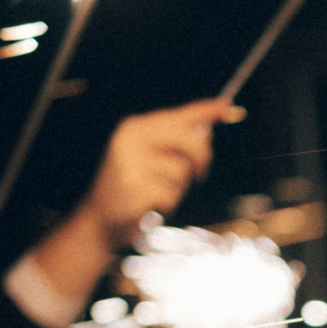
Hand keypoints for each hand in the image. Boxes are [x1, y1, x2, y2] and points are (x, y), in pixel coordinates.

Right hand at [84, 96, 242, 244]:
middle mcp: (131, 140)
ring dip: (178, 188)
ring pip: (181, 171)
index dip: (205, 110)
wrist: (99, 221)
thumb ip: (174, 145)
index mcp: (135, 128)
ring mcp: (131, 163)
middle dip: (202, 158)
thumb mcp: (148, 159)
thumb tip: (206, 131)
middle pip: (188, 140)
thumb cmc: (131, 190)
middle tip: (200, 174)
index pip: (177, 115)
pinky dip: (168, 205)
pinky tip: (150, 206)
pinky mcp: (134, 188)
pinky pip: (171, 194)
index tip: (227, 105)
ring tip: (156, 193)